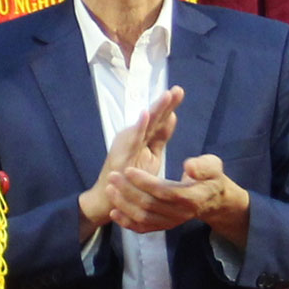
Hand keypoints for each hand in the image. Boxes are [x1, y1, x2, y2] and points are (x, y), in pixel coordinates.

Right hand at [78, 87, 181, 235]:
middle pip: (153, 118)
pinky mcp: (121, 157)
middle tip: (178, 90)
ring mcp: (126, 146)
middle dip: (165, 103)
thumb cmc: (130, 178)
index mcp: (142, 137)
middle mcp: (133, 137)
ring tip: (166, 96)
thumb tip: (172, 116)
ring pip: (144, 125)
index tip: (180, 91)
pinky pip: (132, 141)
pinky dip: (138, 127)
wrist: (109, 199)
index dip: (169, 106)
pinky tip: (145, 114)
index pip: (159, 119)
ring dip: (155, 110)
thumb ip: (160, 137)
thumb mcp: (151, 155)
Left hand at [121, 153, 251, 241]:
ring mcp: (171, 222)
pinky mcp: (164, 226)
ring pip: (144, 218)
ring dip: (124, 205)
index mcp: (191, 197)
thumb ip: (203, 166)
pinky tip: (114, 212)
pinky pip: (144, 228)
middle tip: (113, 176)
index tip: (128, 170)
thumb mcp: (213, 166)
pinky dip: (127, 223)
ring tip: (110, 190)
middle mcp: (180, 213)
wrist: (212, 200)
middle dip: (128, 191)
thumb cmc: (210, 178)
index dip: (144, 182)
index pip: (164, 191)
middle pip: (150, 205)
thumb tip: (188, 166)